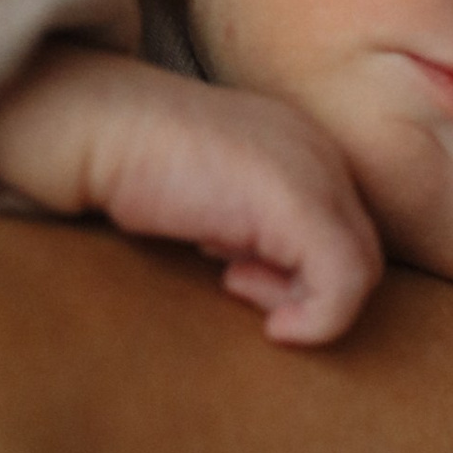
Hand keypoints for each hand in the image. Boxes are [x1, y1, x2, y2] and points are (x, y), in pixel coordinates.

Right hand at [0, 49, 382, 345]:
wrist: (93, 126)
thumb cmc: (127, 162)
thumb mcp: (203, 195)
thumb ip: (240, 223)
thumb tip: (251, 272)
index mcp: (298, 145)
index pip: (337, 226)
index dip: (299, 269)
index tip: (237, 272)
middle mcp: (319, 152)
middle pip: (357, 249)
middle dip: (307, 287)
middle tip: (236, 284)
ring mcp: (315, 175)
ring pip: (359, 269)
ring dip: (308, 304)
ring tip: (235, 286)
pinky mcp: (300, 206)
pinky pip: (343, 284)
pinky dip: (317, 320)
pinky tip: (273, 326)